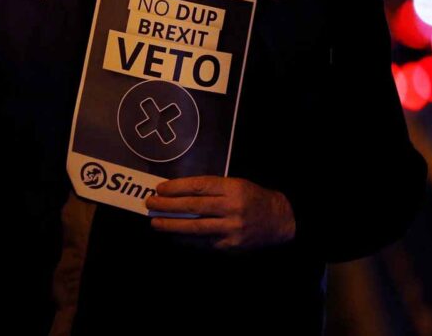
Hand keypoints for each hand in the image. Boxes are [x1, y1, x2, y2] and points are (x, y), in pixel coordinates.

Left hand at [145, 176, 295, 250]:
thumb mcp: (237, 184)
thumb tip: (178, 193)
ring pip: (196, 227)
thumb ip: (212, 188)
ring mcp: (232, 228)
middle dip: (168, 206)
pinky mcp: (231, 246)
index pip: (199, 186)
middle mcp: (232, 208)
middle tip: (151, 204)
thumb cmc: (254, 198)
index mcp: (233, 188)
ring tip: (155, 223)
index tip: (160, 188)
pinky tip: (173, 237)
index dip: (177, 187)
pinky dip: (186, 240)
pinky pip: (203, 243)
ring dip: (172, 226)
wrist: (281, 221)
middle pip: (194, 206)